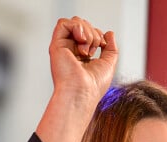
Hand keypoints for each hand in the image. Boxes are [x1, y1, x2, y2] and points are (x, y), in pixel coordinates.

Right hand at [35, 17, 117, 141]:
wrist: (82, 93)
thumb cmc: (94, 85)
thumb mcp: (109, 63)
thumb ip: (110, 48)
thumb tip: (109, 33)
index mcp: (81, 56)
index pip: (89, 33)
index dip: (99, 35)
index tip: (102, 47)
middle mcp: (71, 51)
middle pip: (83, 25)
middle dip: (94, 33)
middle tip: (93, 51)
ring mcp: (63, 48)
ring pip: (75, 22)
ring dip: (88, 32)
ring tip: (87, 50)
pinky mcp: (56, 46)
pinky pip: (63, 23)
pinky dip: (77, 27)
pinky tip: (81, 41)